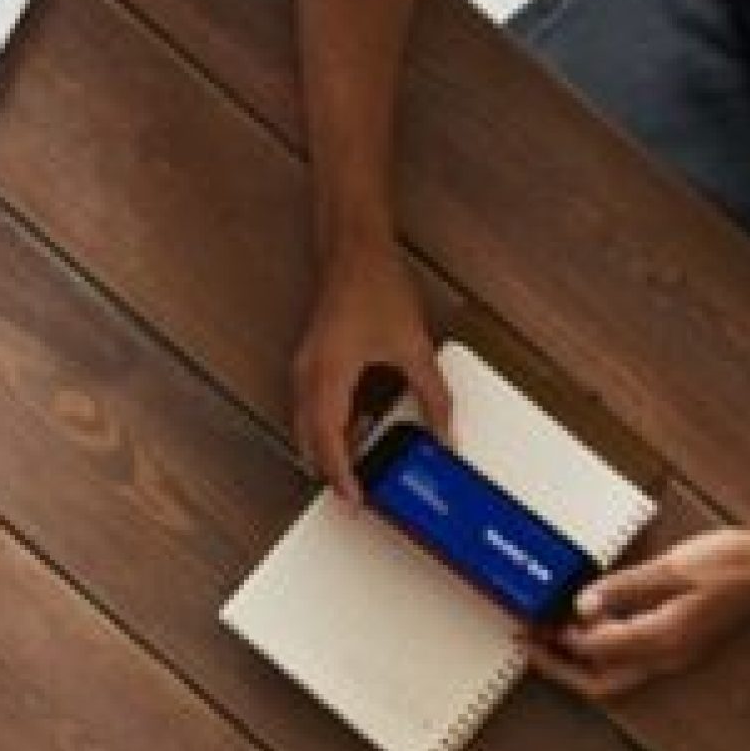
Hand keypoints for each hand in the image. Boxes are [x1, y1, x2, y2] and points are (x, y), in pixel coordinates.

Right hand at [293, 244, 449, 499]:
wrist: (353, 249)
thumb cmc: (374, 285)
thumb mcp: (415, 348)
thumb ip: (433, 397)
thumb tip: (445, 433)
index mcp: (329, 377)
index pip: (329, 443)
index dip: (342, 477)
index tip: (355, 501)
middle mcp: (308, 377)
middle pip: (311, 442)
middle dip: (332, 472)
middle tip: (358, 494)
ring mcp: (304, 370)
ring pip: (307, 427)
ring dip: (329, 450)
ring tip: (360, 468)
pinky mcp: (309, 363)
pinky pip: (310, 409)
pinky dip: (328, 428)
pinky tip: (356, 429)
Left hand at [526, 529, 749, 699]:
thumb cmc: (734, 564)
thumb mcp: (673, 567)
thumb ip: (623, 588)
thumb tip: (582, 605)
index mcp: (662, 639)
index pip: (595, 651)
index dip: (558, 640)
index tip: (532, 624)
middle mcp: (666, 657)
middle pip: (600, 684)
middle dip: (560, 669)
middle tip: (529, 645)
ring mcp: (674, 656)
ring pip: (614, 676)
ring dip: (579, 661)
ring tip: (549, 634)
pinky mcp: (678, 646)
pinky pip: (631, 659)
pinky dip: (603, 648)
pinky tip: (591, 623)